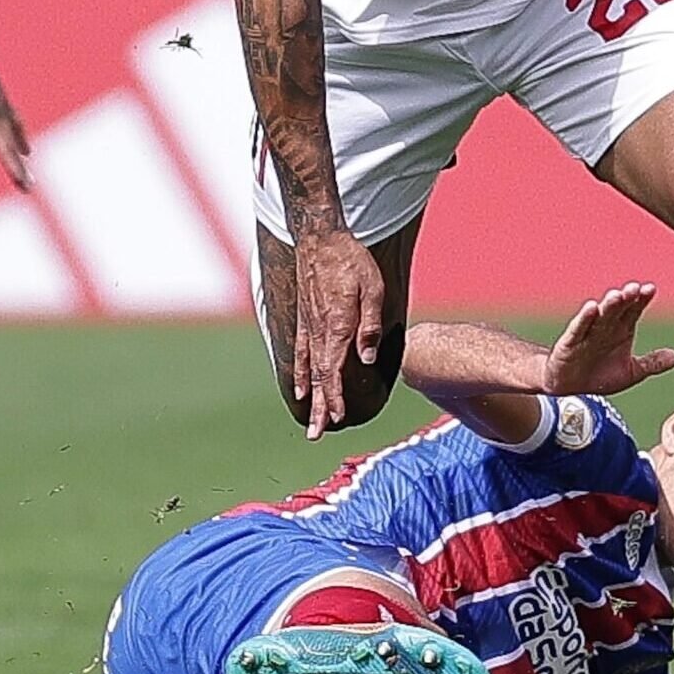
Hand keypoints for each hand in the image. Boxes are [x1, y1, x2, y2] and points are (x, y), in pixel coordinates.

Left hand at [0, 33, 31, 189]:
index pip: (0, 143)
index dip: (10, 163)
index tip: (22, 180)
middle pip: (9, 145)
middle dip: (18, 167)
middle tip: (28, 188)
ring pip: (14, 136)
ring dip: (20, 156)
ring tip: (29, 176)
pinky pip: (13, 124)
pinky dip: (19, 138)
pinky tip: (24, 146)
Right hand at [291, 228, 382, 440]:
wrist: (320, 238)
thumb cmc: (351, 261)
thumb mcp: (373, 289)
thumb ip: (370, 325)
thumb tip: (367, 357)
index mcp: (338, 327)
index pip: (335, 371)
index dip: (337, 397)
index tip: (339, 418)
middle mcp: (320, 332)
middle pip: (319, 378)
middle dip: (320, 408)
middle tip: (317, 436)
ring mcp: (309, 326)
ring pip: (309, 370)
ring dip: (311, 398)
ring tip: (311, 422)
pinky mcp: (304, 319)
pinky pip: (301, 353)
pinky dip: (301, 374)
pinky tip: (302, 390)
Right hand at [541, 282, 673, 397]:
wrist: (569, 388)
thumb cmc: (598, 375)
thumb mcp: (630, 372)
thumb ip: (651, 363)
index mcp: (620, 330)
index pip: (633, 310)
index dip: (640, 300)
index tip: (650, 289)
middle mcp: (605, 328)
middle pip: (617, 310)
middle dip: (625, 299)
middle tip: (634, 288)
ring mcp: (587, 334)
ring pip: (599, 317)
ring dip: (608, 306)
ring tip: (617, 296)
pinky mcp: (570, 343)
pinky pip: (578, 330)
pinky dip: (584, 319)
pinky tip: (591, 308)